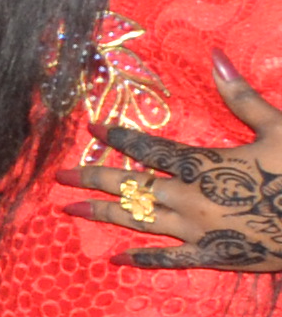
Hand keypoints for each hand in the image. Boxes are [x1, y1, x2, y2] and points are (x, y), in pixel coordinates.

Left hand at [67, 58, 281, 272]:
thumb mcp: (280, 126)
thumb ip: (242, 96)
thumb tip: (216, 56)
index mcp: (205, 164)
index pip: (150, 149)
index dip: (119, 137)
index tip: (93, 127)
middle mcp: (192, 198)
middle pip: (131, 186)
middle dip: (94, 178)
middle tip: (58, 176)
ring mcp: (200, 230)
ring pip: (140, 220)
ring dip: (103, 214)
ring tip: (69, 209)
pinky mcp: (215, 256)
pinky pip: (171, 260)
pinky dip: (143, 258)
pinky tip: (117, 257)